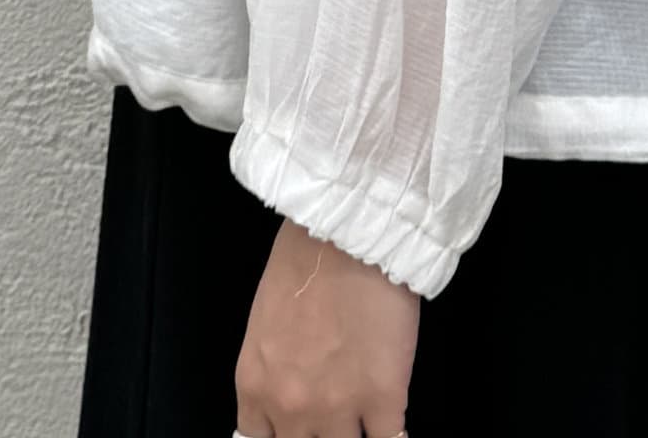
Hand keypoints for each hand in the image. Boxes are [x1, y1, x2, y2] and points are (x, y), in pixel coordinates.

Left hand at [235, 214, 419, 437]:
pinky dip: (392, 436)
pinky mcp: (384, 397)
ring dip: (354, 433)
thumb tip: (294, 384)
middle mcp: (291, 407)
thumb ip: (276, 366)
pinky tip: (392, 423)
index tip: (299, 429)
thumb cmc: (305, 257)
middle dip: (318, 435)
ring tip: (364, 416)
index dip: (283, 435)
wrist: (348, 230)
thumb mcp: (267, 321)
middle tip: (333, 414)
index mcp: (255, 384)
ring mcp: (338, 408)